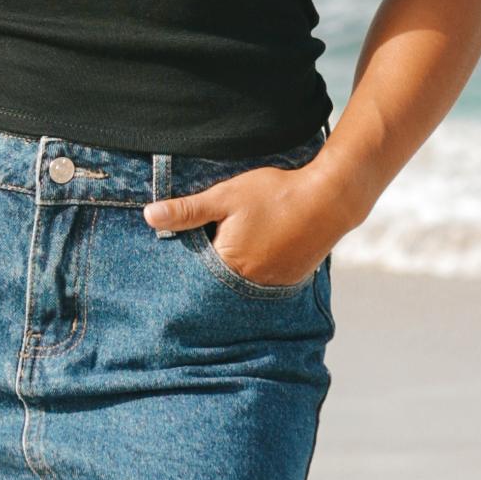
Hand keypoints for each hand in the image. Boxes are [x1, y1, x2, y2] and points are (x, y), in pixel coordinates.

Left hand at [142, 164, 337, 289]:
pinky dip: (258, 269)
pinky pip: (264, 281)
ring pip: (241, 281)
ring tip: (241, 246)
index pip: (194, 271)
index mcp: (228, 265)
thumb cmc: (275, 194)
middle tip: (219, 241)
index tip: (188, 246)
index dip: (189, 256)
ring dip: (235, 269)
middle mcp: (249, 284)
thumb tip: (149, 217)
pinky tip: (261, 250)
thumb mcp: (226, 196)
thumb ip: (187, 210)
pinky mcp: (290, 280)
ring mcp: (272, 285)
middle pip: (218, 280)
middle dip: (211, 265)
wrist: (331, 198)